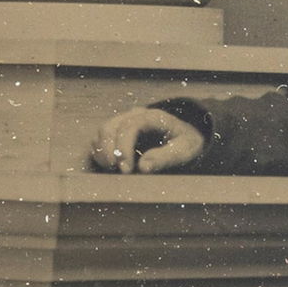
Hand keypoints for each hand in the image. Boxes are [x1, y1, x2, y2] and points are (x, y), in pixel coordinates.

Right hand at [89, 107, 205, 173]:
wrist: (187, 135)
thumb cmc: (186, 142)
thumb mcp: (184, 150)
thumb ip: (165, 157)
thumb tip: (144, 168)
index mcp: (153, 116)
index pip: (130, 127)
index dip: (124, 147)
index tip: (125, 169)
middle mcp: (135, 115)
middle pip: (110, 127)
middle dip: (110, 151)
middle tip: (118, 171)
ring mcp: (125, 120)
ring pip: (103, 131)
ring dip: (102, 151)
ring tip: (111, 169)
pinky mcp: (119, 130)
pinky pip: (101, 137)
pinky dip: (100, 151)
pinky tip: (108, 165)